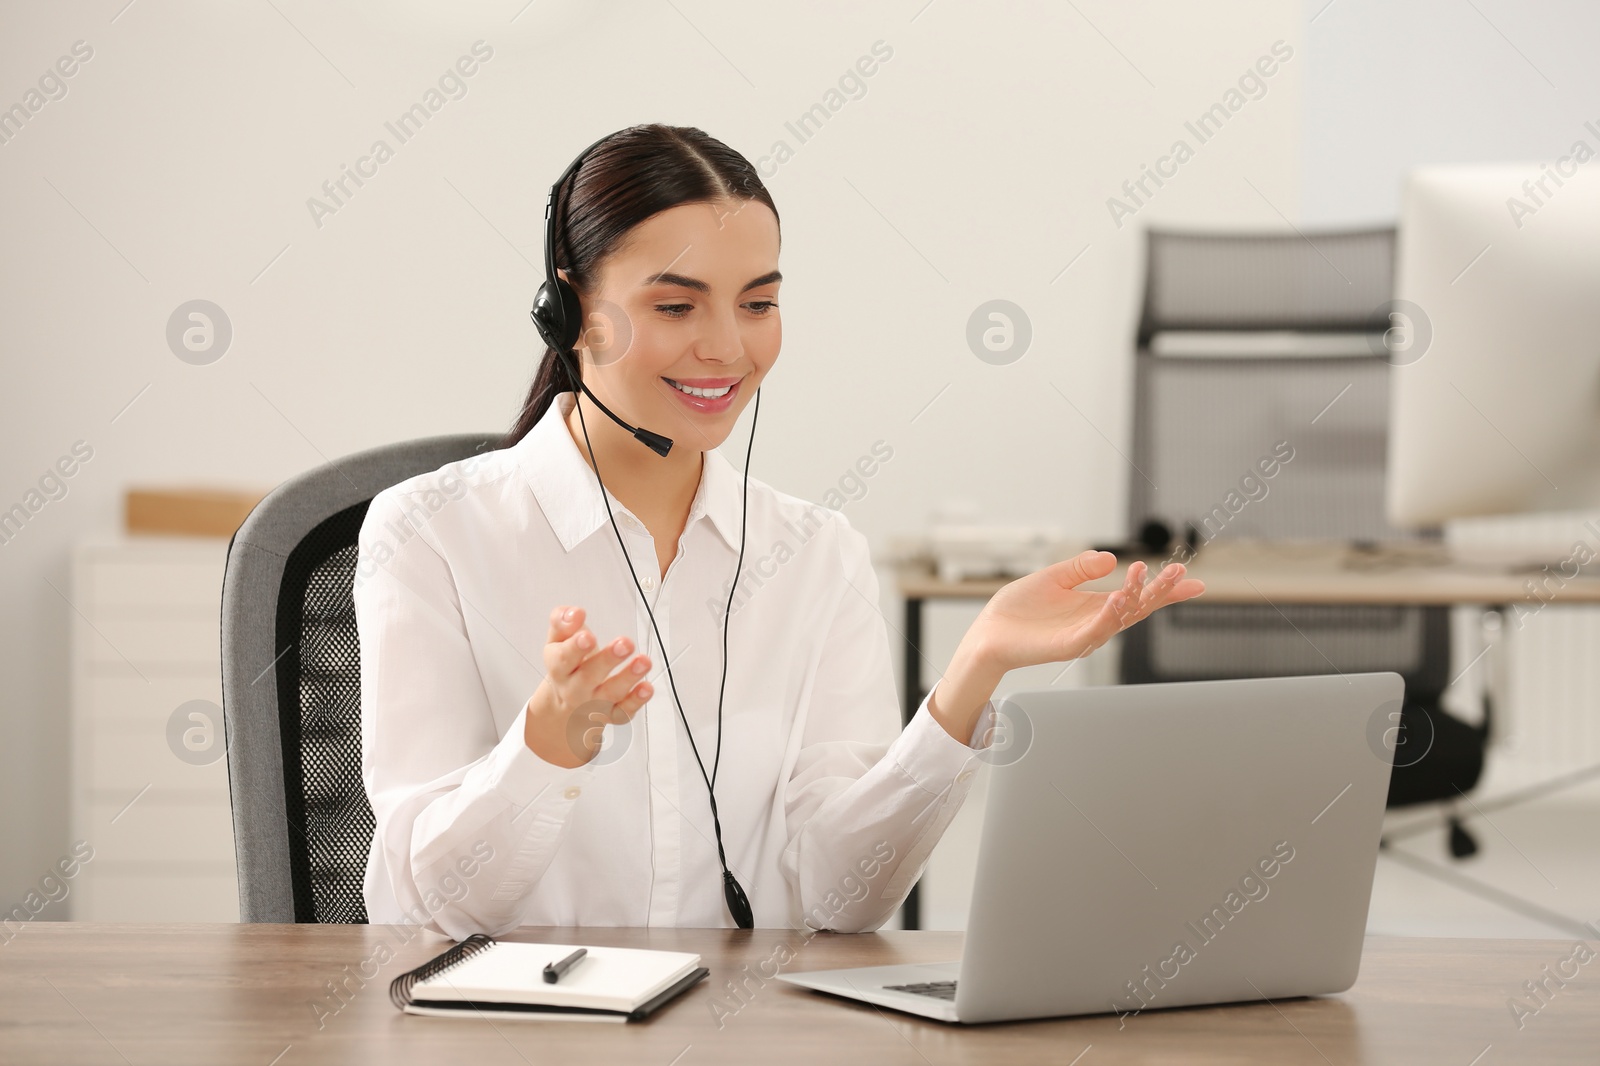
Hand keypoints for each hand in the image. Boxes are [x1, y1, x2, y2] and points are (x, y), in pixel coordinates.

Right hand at [524, 605, 652, 768]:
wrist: (566, 702)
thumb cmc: (567, 663)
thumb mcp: (558, 640)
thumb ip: (564, 622)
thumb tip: (575, 613)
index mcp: (559, 666)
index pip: (563, 658)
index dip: (575, 647)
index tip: (588, 636)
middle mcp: (575, 688)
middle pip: (589, 676)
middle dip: (608, 660)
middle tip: (625, 643)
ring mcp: (593, 703)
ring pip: (610, 694)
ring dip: (629, 677)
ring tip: (643, 661)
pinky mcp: (611, 714)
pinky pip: (624, 711)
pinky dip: (637, 701)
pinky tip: (647, 687)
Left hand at [971, 550, 1204, 674]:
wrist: (989, 633)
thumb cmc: (1018, 609)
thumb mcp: (1053, 577)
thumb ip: (1081, 567)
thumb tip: (1111, 558)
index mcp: (1094, 605)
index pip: (1136, 596)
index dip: (1163, 590)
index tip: (1191, 580)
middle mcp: (1094, 621)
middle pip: (1137, 607)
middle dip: (1161, 592)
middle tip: (1181, 574)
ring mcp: (1083, 635)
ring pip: (1120, 617)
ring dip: (1137, 597)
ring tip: (1149, 576)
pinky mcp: (1067, 645)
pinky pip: (1094, 630)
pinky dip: (1109, 616)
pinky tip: (1120, 598)